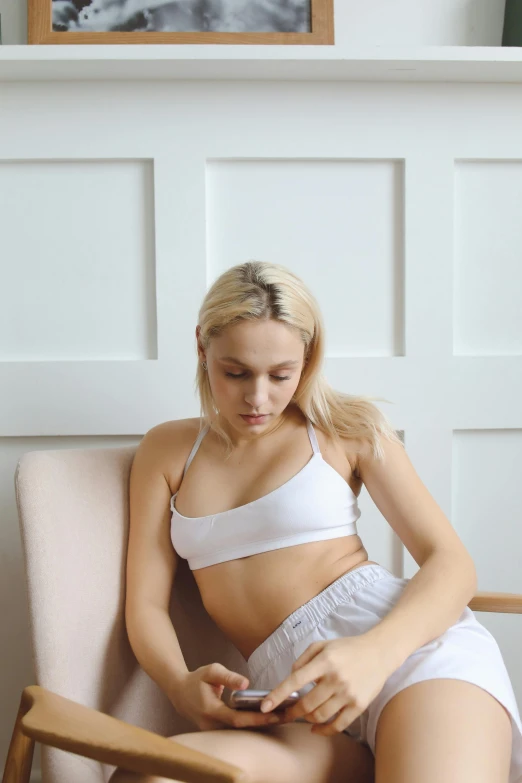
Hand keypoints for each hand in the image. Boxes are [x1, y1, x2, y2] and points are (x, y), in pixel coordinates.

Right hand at [171, 663, 283, 730]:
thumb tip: (246, 683)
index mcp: (211, 711)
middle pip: (242, 729)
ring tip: (283, 716)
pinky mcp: (217, 731)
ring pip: (240, 731)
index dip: (256, 718)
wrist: (179, 693)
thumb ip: (228, 676)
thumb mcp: (211, 671)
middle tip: (287, 716)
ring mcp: (214, 731)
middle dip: (265, 723)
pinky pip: (236, 730)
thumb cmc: (197, 680)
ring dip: (261, 725)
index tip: (274, 714)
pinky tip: (268, 718)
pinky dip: (252, 724)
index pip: (237, 719)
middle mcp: (212, 725)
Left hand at [259, 635, 388, 735]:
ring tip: (303, 715)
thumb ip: (303, 659)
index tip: (265, 706)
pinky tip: (316, 728)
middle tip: (285, 714)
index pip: (295, 681)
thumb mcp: (323, 645)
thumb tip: (291, 677)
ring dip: (307, 719)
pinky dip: (324, 730)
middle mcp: (335, 678)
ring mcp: (348, 694)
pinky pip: (338, 725)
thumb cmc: (348, 648)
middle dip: (291, 712)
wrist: (379, 652)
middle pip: (306, 704)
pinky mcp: (359, 705)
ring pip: (319, 716)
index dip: (277, 695)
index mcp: (324, 661)